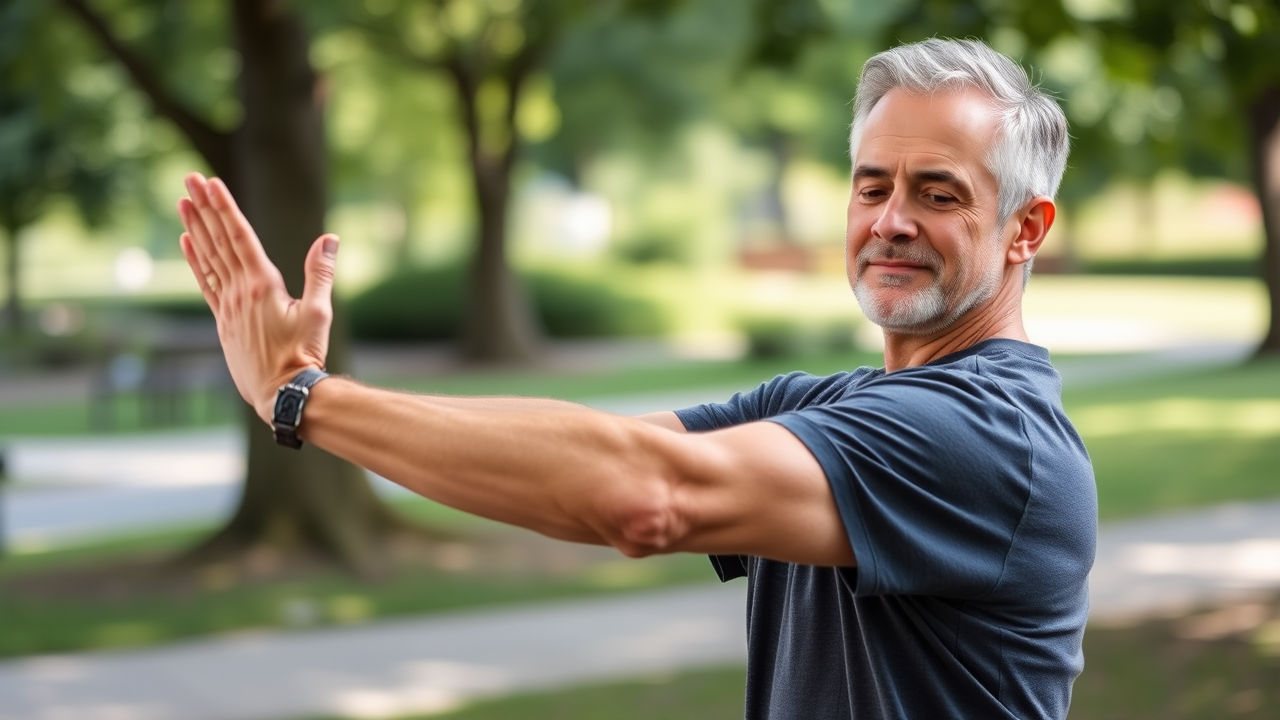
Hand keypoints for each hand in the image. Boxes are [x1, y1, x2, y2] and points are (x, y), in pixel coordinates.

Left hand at [176, 172, 337, 423]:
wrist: (282, 393)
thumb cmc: (304, 355)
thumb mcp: (318, 313)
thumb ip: (321, 273)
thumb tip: (329, 238)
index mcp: (262, 285)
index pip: (240, 236)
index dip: (225, 207)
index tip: (210, 183)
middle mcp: (239, 291)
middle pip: (218, 241)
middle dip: (204, 208)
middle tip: (190, 179)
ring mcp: (227, 306)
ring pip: (208, 258)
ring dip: (195, 228)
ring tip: (184, 202)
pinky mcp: (224, 321)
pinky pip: (205, 283)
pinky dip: (195, 261)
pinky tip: (187, 242)